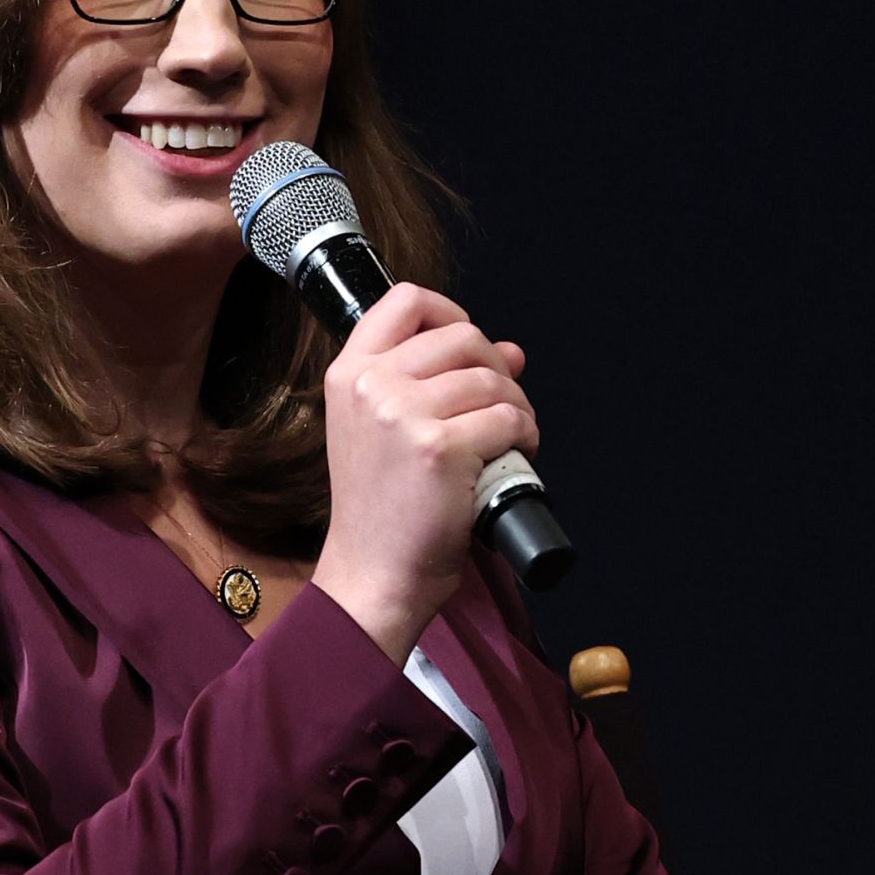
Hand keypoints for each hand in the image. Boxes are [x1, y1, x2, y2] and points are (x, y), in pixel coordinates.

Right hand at [312, 282, 538, 663]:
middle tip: (501, 405)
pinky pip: (508, 418)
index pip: (405, 301)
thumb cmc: (383, 508)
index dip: (449, 311)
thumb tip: (510, 351)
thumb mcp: (385, 430)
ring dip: (517, 406)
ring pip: (492, 379)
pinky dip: (525, 436)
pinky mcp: (440, 447)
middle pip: (462, 336)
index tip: (468, 342)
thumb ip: (435, 381)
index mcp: (349, 375)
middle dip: (497, 368)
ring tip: (511, 438)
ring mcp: (403, 414)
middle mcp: (371, 386)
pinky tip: (514, 456)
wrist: (375, 572)